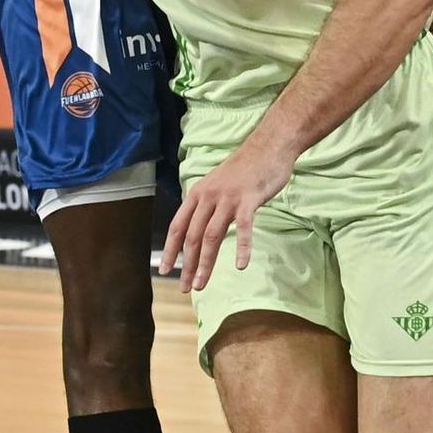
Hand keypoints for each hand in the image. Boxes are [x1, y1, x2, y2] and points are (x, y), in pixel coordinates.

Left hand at [160, 135, 293, 293]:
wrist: (268, 146)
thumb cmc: (244, 169)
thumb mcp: (216, 185)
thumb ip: (206, 206)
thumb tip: (197, 228)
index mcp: (197, 194)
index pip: (177, 226)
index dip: (170, 250)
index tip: (165, 270)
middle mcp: (208, 197)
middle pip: (193, 236)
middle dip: (187, 264)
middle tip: (185, 286)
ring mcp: (228, 199)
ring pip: (212, 235)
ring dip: (205, 262)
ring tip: (201, 283)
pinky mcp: (249, 200)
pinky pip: (244, 228)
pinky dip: (242, 248)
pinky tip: (240, 265)